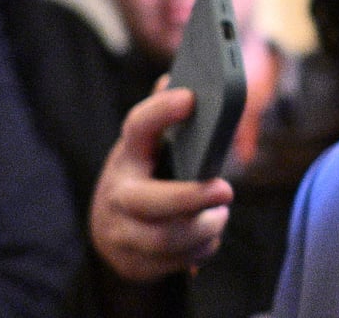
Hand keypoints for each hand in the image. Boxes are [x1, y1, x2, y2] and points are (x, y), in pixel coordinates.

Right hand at [89, 87, 233, 282]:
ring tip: (220, 214)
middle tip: (226, 190)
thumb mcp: (149, 148)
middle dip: (191, 198)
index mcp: (128, 156)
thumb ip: (164, 117)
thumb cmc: (144, 177)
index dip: (161, 111)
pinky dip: (201, 249)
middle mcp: (117, 195)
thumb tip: (177, 75)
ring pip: (166, 239)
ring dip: (203, 227)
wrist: (113, 233)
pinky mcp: (134, 263)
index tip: (190, 97)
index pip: (137, 127)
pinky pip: (176, 262)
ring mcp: (121, 233)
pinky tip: (208, 236)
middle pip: (150, 201)